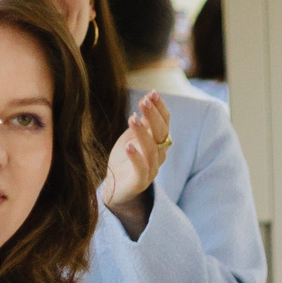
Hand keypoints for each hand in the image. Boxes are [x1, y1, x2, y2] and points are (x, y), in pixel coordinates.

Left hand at [101, 91, 169, 226]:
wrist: (116, 188)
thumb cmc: (125, 160)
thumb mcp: (132, 137)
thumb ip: (141, 125)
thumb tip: (146, 102)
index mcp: (158, 143)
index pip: (165, 123)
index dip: (160, 109)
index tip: (152, 93)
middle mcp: (159, 155)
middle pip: (162, 134)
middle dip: (154, 116)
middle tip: (144, 101)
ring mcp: (151, 169)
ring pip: (152, 150)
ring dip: (143, 134)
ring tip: (133, 118)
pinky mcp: (140, 182)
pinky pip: (142, 170)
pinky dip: (136, 158)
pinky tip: (129, 147)